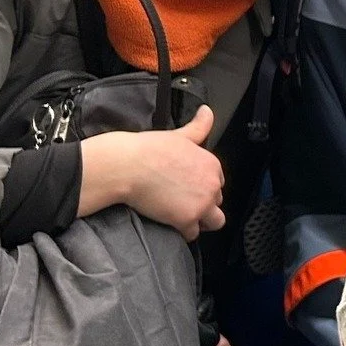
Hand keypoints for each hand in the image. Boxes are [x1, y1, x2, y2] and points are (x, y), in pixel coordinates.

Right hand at [79, 105, 225, 238]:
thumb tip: (207, 112)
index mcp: (212, 164)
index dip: (203, 186)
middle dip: (203, 203)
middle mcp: (212, 184)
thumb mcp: (178, 135)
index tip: (189, 187)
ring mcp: (202, 204)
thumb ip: (198, 127)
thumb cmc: (148, 149)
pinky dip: (183, 231)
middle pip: (217, 201)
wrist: (127, 165)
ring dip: (201, 221)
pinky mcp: (188, 220)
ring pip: (214, 221)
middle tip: (183, 202)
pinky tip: (172, 224)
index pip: (218, 182)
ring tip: (184, 217)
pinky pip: (193, 233)